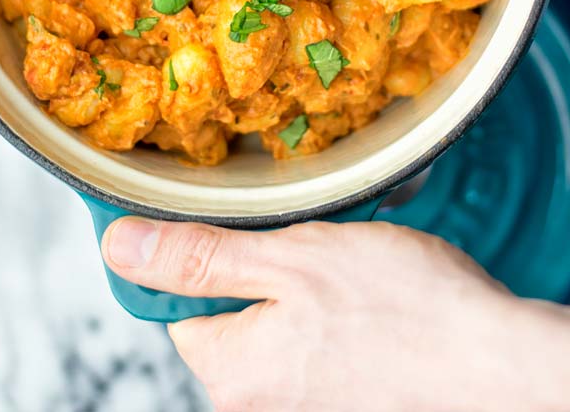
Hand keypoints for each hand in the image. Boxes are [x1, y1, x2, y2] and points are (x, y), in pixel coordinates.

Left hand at [102, 217, 569, 411]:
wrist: (497, 363)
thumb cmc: (402, 309)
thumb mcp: (288, 258)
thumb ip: (199, 257)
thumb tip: (118, 248)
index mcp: (232, 373)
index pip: (175, 303)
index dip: (199, 251)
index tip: (231, 223)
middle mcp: (257, 403)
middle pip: (227, 311)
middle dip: (260, 265)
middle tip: (308, 243)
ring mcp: (300, 405)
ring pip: (274, 321)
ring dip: (300, 284)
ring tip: (349, 269)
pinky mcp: (338, 398)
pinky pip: (311, 341)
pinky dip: (330, 310)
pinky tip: (366, 296)